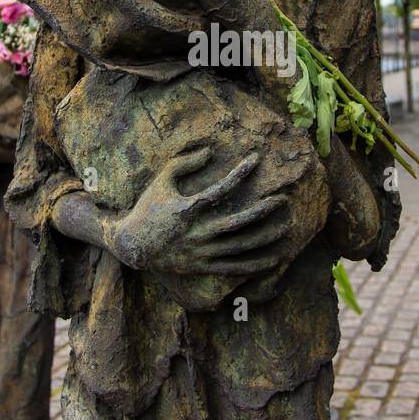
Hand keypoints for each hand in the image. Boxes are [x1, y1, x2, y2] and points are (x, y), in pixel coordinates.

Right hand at [111, 146, 291, 277]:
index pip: (219, 190)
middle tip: (282, 200)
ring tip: (286, 227)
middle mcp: (196, 232)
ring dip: (264, 237)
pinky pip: (232, 268)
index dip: (238, 174)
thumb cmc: (148, 208)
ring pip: (239, 247)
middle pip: (236, 222)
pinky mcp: (202, 266)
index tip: (255, 160)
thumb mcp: (161, 181)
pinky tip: (274, 259)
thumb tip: (209, 151)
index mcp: (186, 209)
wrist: (132, 245)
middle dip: (261, 211)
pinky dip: (255, 265)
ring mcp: (200, 252)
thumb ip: (184, 163)